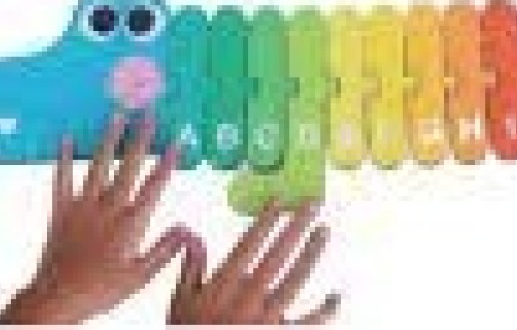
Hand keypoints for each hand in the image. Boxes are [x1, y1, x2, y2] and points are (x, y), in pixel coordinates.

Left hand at [0, 113, 190, 323]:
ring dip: (109, 139)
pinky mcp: (61, 209)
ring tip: (118, 116)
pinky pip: (62, 179)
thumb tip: (187, 228)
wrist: (56, 299)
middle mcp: (109, 207)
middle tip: (149, 114)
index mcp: (130, 223)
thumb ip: (164, 251)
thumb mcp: (139, 277)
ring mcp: (83, 205)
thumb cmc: (100, 291)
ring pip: (99, 165)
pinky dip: (63, 158)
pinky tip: (65, 139)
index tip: (177, 141)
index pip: (153, 186)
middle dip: (141, 139)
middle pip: (128, 166)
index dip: (166, 163)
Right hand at [168, 202, 339, 324]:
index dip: (264, 222)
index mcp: (222, 286)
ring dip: (311, 255)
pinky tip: (336, 296)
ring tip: (324, 231)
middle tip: (313, 204)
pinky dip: (324, 311)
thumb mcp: (181, 302)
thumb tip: (192, 235)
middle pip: (277, 257)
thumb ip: (190, 269)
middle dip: (296, 228)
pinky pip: (306, 323)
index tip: (280, 199)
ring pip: (294, 282)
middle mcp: (246, 299)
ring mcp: (264, 319)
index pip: (247, 246)